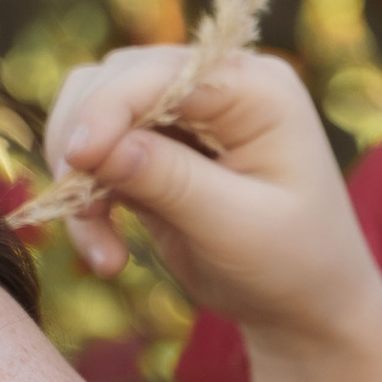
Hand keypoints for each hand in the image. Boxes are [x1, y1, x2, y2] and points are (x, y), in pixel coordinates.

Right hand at [40, 46, 381, 381]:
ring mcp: (182, 118)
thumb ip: (172, 181)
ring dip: (78, 176)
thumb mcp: (239, 228)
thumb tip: (97, 146)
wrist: (303, 309)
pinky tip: (107, 258)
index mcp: (256, 89)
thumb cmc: (294, 265)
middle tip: (79, 211)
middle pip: (115, 79)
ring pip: (92, 114)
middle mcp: (216, 88)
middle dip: (84, 143)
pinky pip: (95, 160)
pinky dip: (86, 203)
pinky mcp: (154, 154)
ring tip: (101, 248)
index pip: (164, 72)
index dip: (110, 106)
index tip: (78, 160)